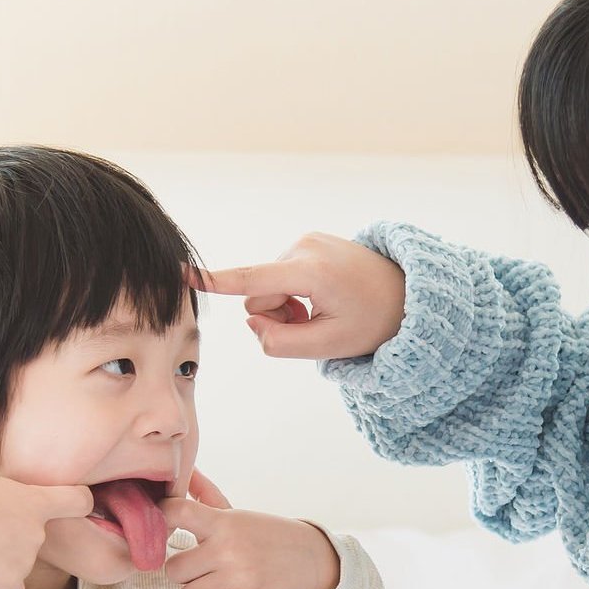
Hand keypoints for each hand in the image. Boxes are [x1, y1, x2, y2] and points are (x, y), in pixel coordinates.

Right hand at [0, 462, 93, 588]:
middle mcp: (36, 532)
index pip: (78, 501)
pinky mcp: (8, 582)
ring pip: (19, 564)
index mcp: (35, 502)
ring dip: (2, 560)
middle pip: (35, 537)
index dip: (78, 503)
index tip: (71, 505)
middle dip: (14, 535)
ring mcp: (24, 559)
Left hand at [159, 477, 340, 588]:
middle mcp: (229, 548)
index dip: (159, 519)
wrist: (310, 559)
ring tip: (213, 584)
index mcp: (224, 522)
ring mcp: (238, 576)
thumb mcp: (237, 513)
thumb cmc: (265, 535)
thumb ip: (206, 494)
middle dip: (182, 571)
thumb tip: (185, 468)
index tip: (159, 530)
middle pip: (173, 568)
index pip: (176, 511)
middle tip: (199, 567)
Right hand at [192, 233, 407, 360]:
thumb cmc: (374, 322)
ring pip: (268, 288)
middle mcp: (304, 247)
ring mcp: (306, 241)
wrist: (408, 292)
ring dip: (289, 307)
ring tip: (325, 309)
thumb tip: (252, 322)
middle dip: (278, 317)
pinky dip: (297, 293)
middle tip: (316, 324)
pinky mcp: (308, 242)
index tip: (180, 272)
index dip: (215, 281)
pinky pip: (282, 276)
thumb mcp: (329, 347)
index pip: (252, 280)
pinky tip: (326, 295)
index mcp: (312, 273)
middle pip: (258, 297)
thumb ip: (281, 343)